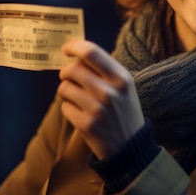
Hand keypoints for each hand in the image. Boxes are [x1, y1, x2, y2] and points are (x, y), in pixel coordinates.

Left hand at [58, 39, 144, 158]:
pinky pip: (64, 107)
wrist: (130, 147)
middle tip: (68, 78)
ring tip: (76, 98)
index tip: (65, 49)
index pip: (91, 52)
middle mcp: (110, 91)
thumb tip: (77, 54)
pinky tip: (80, 114)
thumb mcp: (124, 86)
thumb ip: (104, 69)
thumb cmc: (124, 111)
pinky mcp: (86, 125)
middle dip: (66, 72)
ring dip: (66, 91)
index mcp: (121, 77)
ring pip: (64, 88)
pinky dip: (68, 109)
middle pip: (73, 69)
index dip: (73, 47)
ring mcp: (97, 109)